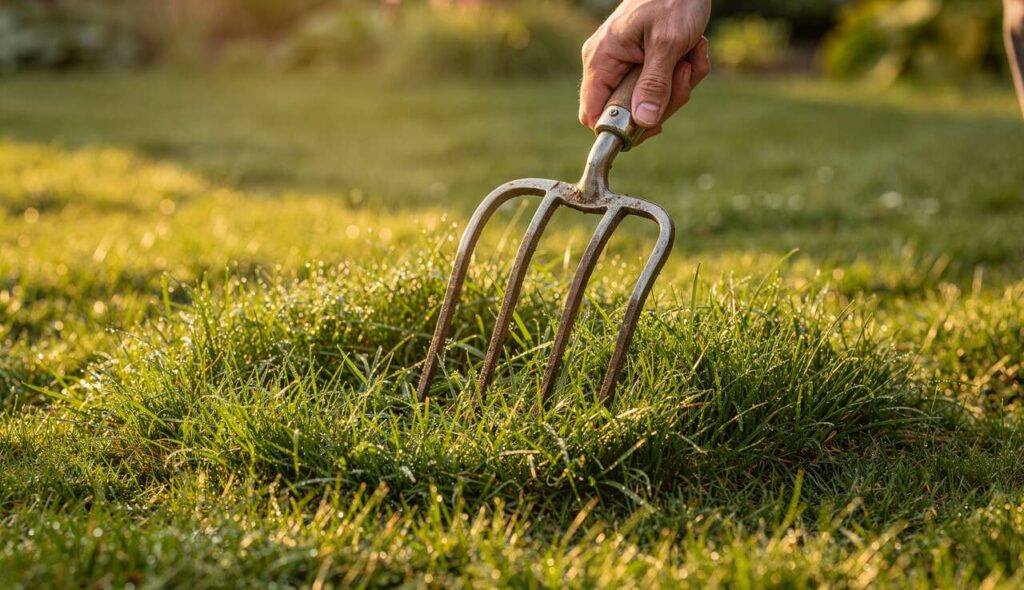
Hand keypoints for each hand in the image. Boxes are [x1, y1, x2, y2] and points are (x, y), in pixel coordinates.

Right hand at [580, 0, 711, 141]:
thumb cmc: (673, 0)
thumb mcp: (667, 43)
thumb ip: (654, 85)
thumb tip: (643, 123)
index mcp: (601, 60)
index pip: (593, 115)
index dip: (619, 130)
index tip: (651, 126)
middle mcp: (608, 66)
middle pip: (629, 114)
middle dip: (665, 101)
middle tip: (683, 73)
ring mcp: (628, 66)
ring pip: (652, 103)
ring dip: (681, 85)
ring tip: (692, 54)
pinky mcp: (647, 65)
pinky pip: (665, 88)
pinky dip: (687, 73)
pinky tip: (694, 50)